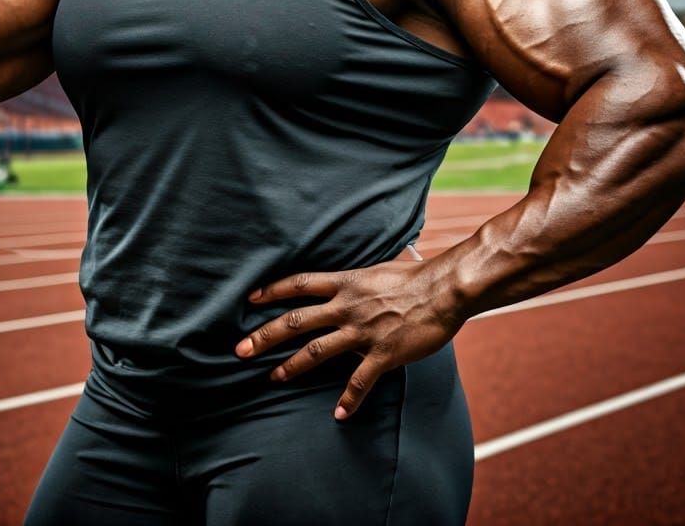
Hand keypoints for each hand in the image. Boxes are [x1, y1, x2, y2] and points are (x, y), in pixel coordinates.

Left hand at [235, 248, 465, 419]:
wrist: (445, 289)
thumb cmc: (416, 276)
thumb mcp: (378, 269)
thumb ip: (358, 278)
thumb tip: (349, 277)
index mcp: (346, 282)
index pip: (299, 284)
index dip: (272, 291)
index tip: (249, 299)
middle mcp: (347, 306)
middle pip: (297, 320)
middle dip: (265, 335)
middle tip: (240, 349)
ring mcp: (363, 331)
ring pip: (318, 350)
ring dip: (292, 366)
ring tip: (273, 377)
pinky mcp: (383, 353)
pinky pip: (360, 381)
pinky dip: (348, 400)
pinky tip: (339, 415)